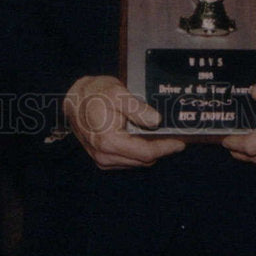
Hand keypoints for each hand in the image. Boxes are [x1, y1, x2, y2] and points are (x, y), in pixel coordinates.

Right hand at [64, 75, 185, 169]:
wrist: (74, 98)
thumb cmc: (95, 93)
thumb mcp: (118, 93)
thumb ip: (137, 108)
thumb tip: (156, 121)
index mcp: (109, 141)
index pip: (146, 152)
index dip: (166, 148)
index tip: (180, 143)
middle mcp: (105, 156)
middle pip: (143, 160)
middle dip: (159, 149)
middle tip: (172, 136)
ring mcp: (102, 159)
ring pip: (136, 162)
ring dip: (148, 151)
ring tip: (159, 136)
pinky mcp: (102, 159)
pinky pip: (127, 160)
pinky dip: (137, 151)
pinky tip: (142, 138)